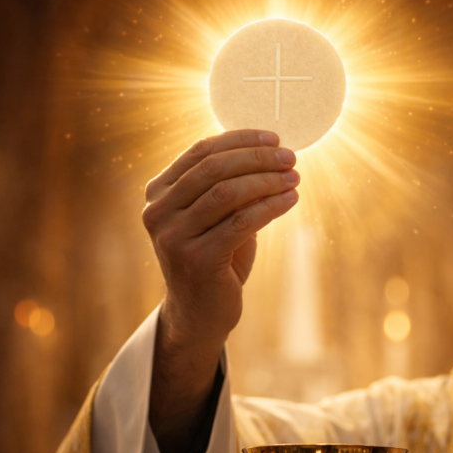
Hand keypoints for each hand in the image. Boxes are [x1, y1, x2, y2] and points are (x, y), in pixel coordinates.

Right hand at [142, 130, 298, 452]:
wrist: (200, 314)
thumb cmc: (214, 258)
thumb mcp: (217, 217)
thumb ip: (231, 185)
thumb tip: (271, 151)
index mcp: (158, 194)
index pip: (200, 152)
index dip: (240, 140)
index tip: (274, 138)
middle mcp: (158, 213)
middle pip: (214, 169)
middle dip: (258, 159)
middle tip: (290, 157)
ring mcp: (173, 238)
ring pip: (228, 193)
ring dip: (267, 181)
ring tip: (295, 178)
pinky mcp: (196, 260)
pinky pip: (241, 222)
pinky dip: (270, 207)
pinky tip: (291, 200)